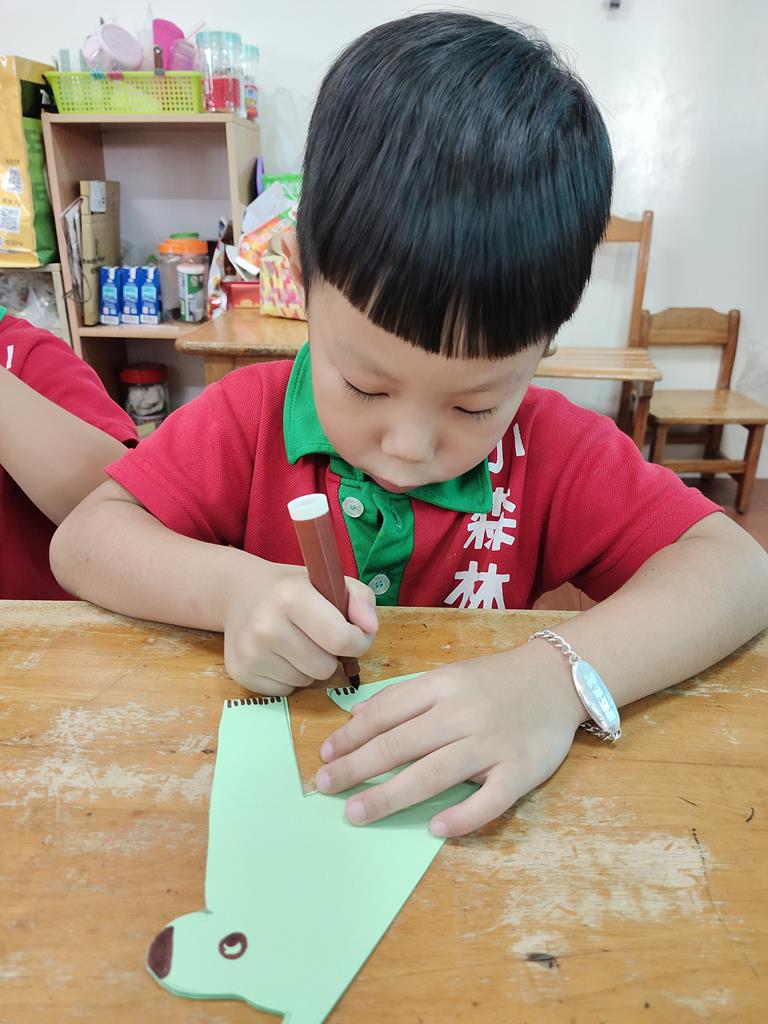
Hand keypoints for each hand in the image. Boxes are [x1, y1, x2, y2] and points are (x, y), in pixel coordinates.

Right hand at [223, 559, 376, 695]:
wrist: (239, 595)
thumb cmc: (292, 589)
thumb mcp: (330, 581)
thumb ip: (361, 599)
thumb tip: (369, 629)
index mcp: (290, 596)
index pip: (340, 639)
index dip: (358, 642)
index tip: (355, 635)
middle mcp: (266, 625)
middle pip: (325, 667)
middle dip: (331, 655)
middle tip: (318, 636)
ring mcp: (250, 652)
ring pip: (307, 681)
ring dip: (310, 667)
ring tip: (296, 642)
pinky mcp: (241, 673)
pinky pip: (286, 691)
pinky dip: (290, 678)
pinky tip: (279, 655)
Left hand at [315, 645, 584, 835]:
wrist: (559, 677)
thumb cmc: (496, 680)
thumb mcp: (449, 675)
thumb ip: (406, 697)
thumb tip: (357, 718)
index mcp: (442, 686)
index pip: (386, 713)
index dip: (351, 736)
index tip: (325, 756)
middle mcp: (462, 714)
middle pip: (400, 745)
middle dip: (357, 768)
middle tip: (325, 788)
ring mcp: (491, 744)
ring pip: (433, 774)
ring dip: (390, 796)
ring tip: (356, 813)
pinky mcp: (520, 771)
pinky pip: (488, 801)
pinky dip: (461, 817)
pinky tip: (434, 828)